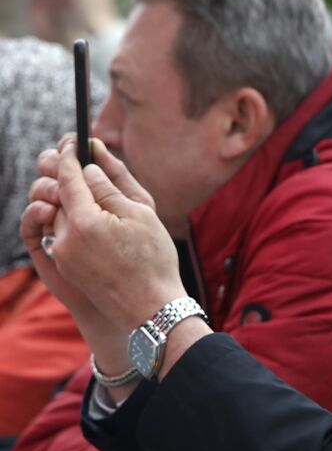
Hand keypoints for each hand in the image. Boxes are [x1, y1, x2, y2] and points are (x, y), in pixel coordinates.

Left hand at [23, 138, 182, 332]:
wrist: (150, 309)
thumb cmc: (154, 261)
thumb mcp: (141, 215)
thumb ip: (110, 187)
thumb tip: (89, 167)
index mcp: (85, 220)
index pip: (68, 176)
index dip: (70, 155)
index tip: (73, 141)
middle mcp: (65, 237)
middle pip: (57, 194)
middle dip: (67, 178)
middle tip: (81, 165)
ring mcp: (62, 254)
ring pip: (58, 215)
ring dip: (71, 203)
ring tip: (94, 200)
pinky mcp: (65, 267)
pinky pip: (61, 235)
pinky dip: (73, 224)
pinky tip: (94, 225)